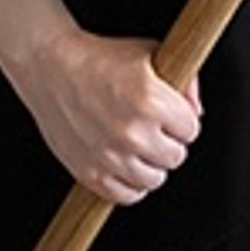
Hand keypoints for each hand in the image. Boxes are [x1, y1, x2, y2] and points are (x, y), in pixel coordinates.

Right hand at [5, 26, 202, 207]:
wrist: (52, 68)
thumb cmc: (100, 59)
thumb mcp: (151, 54)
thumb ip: (185, 80)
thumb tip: (197, 110)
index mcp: (150, 99)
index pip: (191, 130)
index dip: (182, 121)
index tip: (172, 116)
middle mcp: (131, 131)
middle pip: (176, 157)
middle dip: (169, 142)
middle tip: (155, 129)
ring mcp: (110, 155)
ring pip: (154, 179)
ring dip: (151, 164)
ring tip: (140, 145)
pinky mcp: (90, 173)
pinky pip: (127, 196)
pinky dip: (131, 184)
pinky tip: (127, 164)